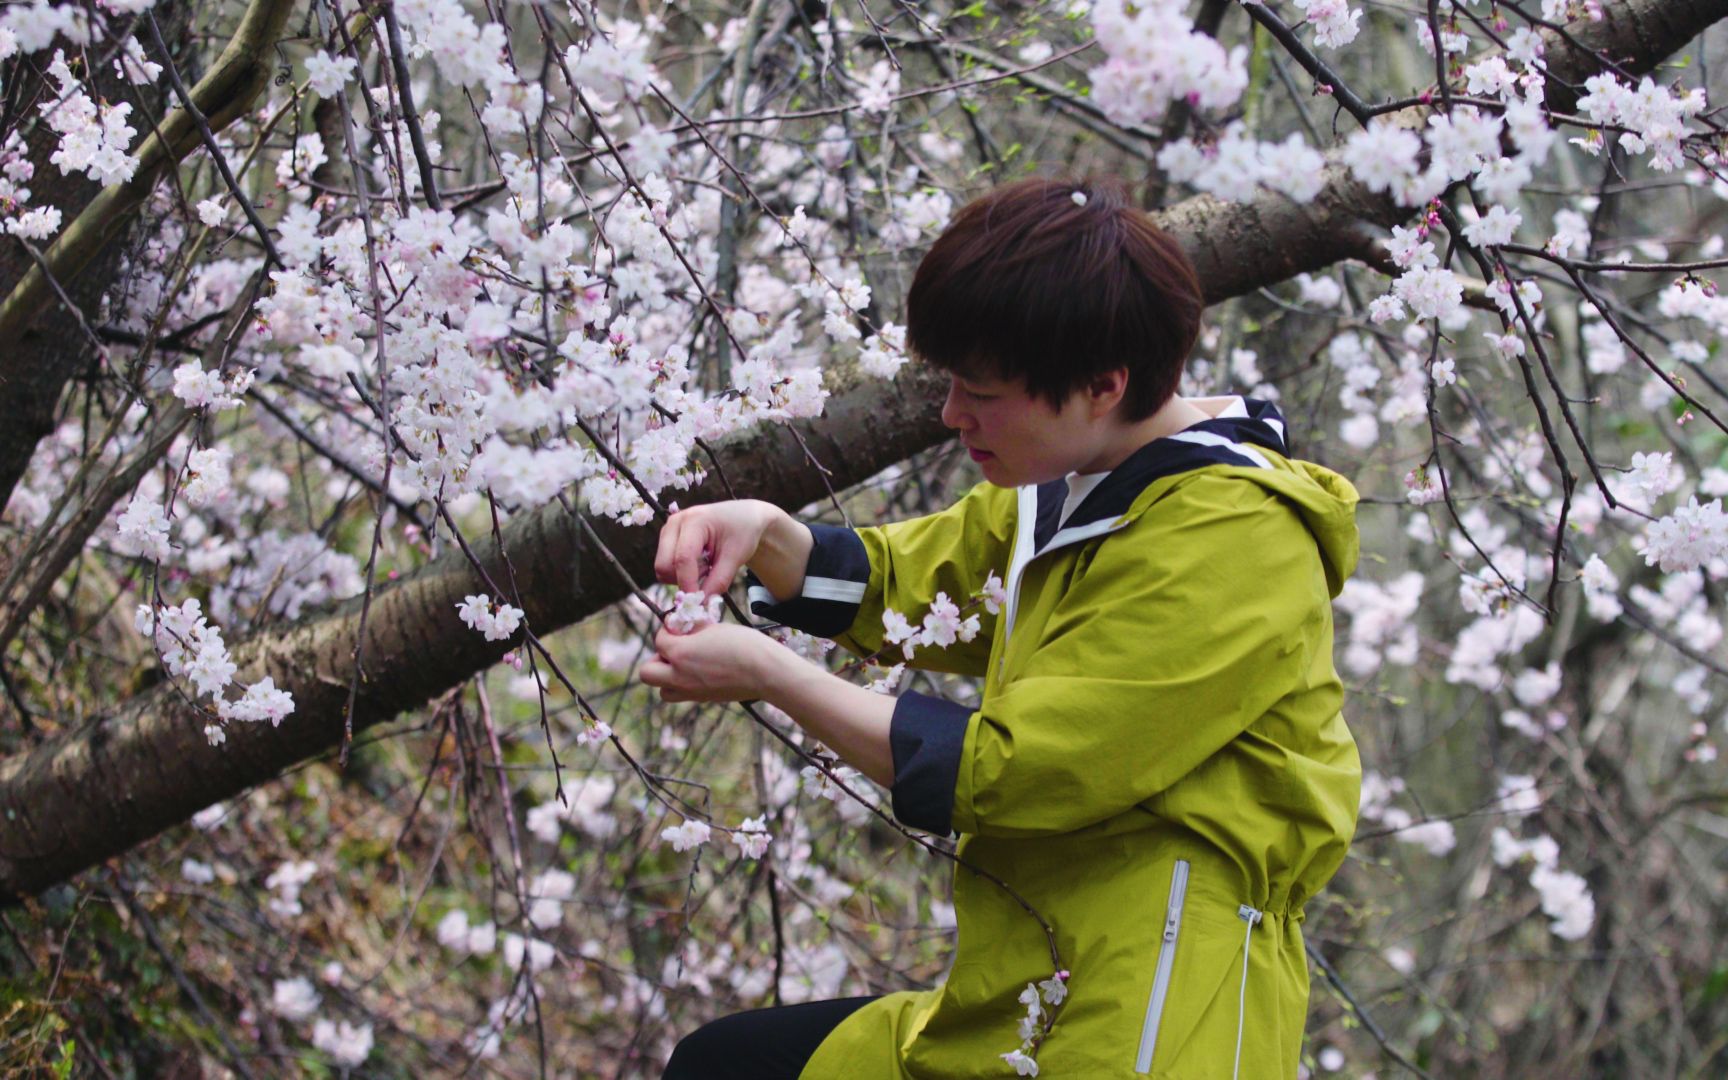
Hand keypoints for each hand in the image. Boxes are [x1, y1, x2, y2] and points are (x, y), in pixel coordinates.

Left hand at [639, 623, 785, 702]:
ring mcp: (691, 691)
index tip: (680, 625)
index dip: (668, 629)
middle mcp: (680, 676)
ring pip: (662, 691)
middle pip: (647, 672)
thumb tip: (685, 624)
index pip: (659, 640)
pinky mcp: (704, 699)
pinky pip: (682, 695)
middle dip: (659, 658)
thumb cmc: (744, 644)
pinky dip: (684, 685)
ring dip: (667, 677)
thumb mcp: (715, 627)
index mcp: (681, 653)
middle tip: (676, 649)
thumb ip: (695, 628)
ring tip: (685, 665)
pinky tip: (701, 672)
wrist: (766, 672)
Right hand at [653, 500, 773, 597]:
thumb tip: (702, 604)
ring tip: (706, 565)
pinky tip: (699, 563)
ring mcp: (668, 530)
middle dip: (684, 579)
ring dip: (683, 576)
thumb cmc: (742, 533)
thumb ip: (719, 581)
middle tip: (709, 573)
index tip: (699, 603)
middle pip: (664, 565)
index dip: (688, 583)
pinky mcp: (667, 540)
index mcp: (694, 520)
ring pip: (663, 569)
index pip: (683, 558)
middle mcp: (675, 522)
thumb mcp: (736, 557)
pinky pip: (666, 567)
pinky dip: (681, 573)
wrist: (743, 518)